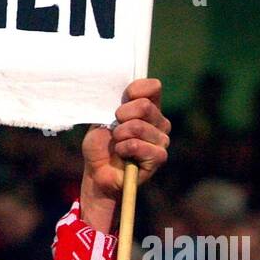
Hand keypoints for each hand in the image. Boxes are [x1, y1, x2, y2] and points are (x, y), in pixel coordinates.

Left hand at [79, 78, 169, 231]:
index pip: (153, 87)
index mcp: (149, 108)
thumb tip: (128, 97)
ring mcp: (162, 140)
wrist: (97, 172)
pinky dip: (123, 148)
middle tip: (114, 128)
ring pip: (139, 126)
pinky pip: (138, 145)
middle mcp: (160, 122)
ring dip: (120, 135)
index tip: (120, 101)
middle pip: (145, 106)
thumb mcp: (103, 118)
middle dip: (121, 115)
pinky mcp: (159, 157)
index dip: (134, 90)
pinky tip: (122, 154)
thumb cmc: (101, 144)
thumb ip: (118, 104)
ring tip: (116, 144)